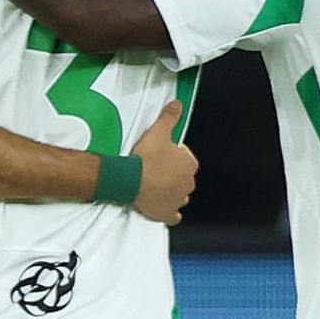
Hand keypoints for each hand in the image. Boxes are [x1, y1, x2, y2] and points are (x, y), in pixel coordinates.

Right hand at [127, 102, 197, 225]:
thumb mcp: (159, 131)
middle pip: (182, 177)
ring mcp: (178, 199)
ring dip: (172, 191)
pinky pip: (173, 215)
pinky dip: (170, 212)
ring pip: (179, 195)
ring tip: (156, 186)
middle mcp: (188, 183)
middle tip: (155, 168)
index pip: (184, 157)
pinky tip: (163, 207)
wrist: (130, 180)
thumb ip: (170, 117)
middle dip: (172, 173)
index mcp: (189, 165)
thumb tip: (178, 103)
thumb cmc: (146, 157)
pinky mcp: (167, 213)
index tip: (160, 153)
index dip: (172, 154)